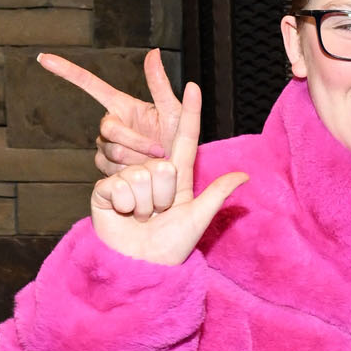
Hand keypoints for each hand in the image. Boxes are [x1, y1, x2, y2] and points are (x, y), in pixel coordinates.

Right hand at [39, 45, 181, 177]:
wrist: (176, 173)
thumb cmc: (177, 140)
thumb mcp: (174, 111)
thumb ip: (160, 84)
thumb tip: (154, 52)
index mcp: (121, 105)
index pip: (89, 84)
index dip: (67, 71)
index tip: (43, 58)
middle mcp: (110, 124)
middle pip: (109, 129)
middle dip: (136, 141)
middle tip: (160, 151)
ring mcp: (105, 146)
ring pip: (110, 151)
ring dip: (136, 159)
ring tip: (154, 162)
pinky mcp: (104, 166)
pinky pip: (109, 169)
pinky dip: (130, 172)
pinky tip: (142, 172)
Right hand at [86, 76, 245, 265]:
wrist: (140, 264)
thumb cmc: (171, 245)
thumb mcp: (198, 217)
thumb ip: (217, 194)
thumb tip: (244, 176)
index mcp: (177, 176)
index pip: (184, 138)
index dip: (189, 112)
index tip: (194, 86)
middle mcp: (152, 172)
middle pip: (162, 166)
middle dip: (163, 196)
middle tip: (159, 213)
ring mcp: (128, 178)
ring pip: (141, 175)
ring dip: (144, 203)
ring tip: (142, 216)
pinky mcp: (106, 187)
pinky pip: (118, 184)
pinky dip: (124, 205)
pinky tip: (123, 214)